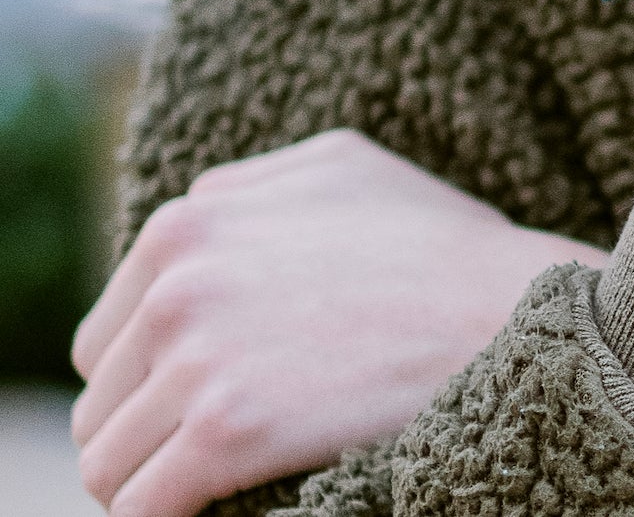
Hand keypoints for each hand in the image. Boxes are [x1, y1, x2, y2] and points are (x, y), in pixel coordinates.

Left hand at [70, 129, 607, 516]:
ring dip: (155, 478)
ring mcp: (199, 356)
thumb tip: (195, 216)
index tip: (210, 397)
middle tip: (222, 444)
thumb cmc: (445, 243)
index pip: (113, 331)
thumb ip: (250, 188)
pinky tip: (214, 511)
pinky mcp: (226, 430)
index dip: (156, 374)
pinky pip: (140, 507)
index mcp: (192, 220)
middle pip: (104, 396)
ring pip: (108, 459)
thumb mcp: (342, 168)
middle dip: (151, 426)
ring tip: (218, 484)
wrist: (512, 307)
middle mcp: (179, 281)